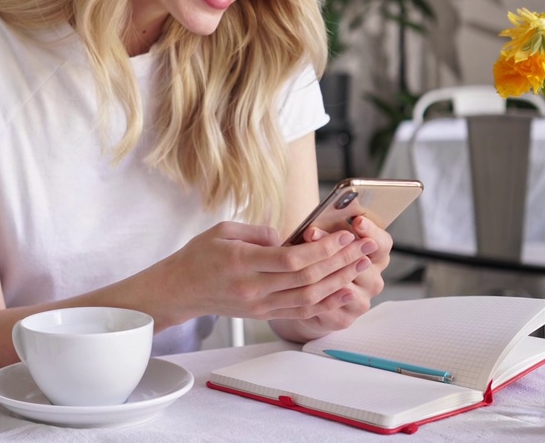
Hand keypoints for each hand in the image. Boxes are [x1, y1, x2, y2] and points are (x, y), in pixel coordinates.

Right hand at [152, 220, 378, 326]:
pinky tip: (344, 292)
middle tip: (363, 249)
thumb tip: (291, 237)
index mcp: (242, 263)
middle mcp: (253, 288)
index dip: (321, 249)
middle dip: (339, 263)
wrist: (181, 289)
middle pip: (306, 279)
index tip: (342, 237)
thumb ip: (259, 232)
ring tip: (360, 266)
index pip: (291, 259)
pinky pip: (300, 312)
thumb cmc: (200, 255)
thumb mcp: (224, 230)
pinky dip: (326, 303)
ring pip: (308, 298)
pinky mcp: (263, 315)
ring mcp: (260, 306)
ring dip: (338, 282)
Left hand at [286, 215, 392, 337]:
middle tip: (313, 232)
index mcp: (375, 256)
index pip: (383, 243)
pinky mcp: (345, 319)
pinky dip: (316, 296)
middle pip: (363, 262)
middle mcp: (373, 280)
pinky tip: (302, 287)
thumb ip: (326, 230)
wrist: (309, 297)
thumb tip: (310, 227)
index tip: (357, 221)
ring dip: (323, 272)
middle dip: (335, 246)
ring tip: (302, 259)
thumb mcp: (325, 240)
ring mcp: (361, 301)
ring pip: (346, 286)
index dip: (372, 232)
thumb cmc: (320, 260)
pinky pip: (331, 308)